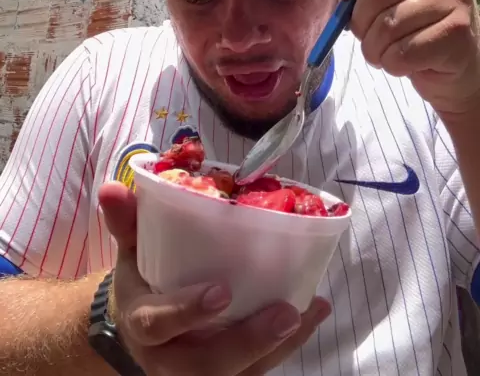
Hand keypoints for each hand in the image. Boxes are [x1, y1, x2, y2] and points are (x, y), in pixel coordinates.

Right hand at [98, 182, 330, 375]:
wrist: (142, 328)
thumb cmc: (143, 282)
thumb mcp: (130, 253)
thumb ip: (126, 222)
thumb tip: (111, 186)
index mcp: (145, 326)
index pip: (159, 325)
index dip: (188, 312)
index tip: (221, 293)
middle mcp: (171, 361)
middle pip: (208, 365)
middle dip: (247, 342)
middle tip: (284, 313)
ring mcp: (201, 374)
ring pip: (240, 374)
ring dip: (277, 347)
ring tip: (307, 312)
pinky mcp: (229, 374)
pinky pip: (258, 370)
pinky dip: (289, 346)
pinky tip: (313, 313)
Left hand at [333, 0, 479, 116]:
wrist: (455, 64)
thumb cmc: (415, 28)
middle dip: (359, 22)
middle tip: (366, 36)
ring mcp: (453, 0)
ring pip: (387, 26)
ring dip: (374, 48)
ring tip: (383, 53)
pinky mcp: (456, 33)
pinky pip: (403, 52)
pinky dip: (391, 64)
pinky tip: (401, 64)